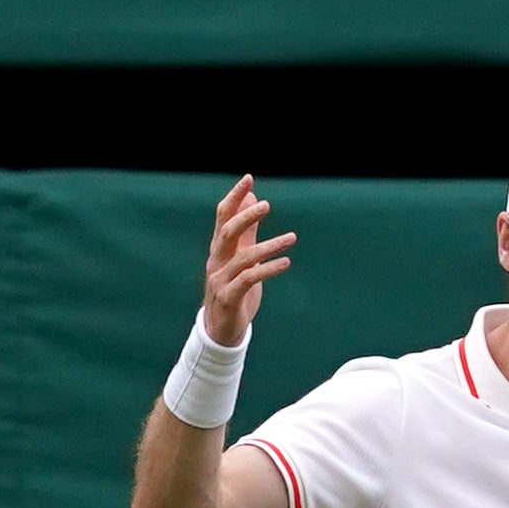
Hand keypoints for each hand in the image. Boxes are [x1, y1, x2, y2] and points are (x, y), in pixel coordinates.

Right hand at [203, 175, 296, 346]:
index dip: (234, 198)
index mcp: (219, 249)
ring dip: (269, 246)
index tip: (249, 179)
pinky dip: (268, 269)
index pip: (223, 217)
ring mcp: (220, 280)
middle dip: (245, 217)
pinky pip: (248, 280)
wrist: (221, 329)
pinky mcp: (228, 298)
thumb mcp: (242, 257)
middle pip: (226, 232)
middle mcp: (216, 261)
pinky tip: (286, 262)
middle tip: (267, 204)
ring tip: (292, 238)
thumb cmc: (234, 289)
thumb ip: (247, 231)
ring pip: (243, 258)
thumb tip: (252, 200)